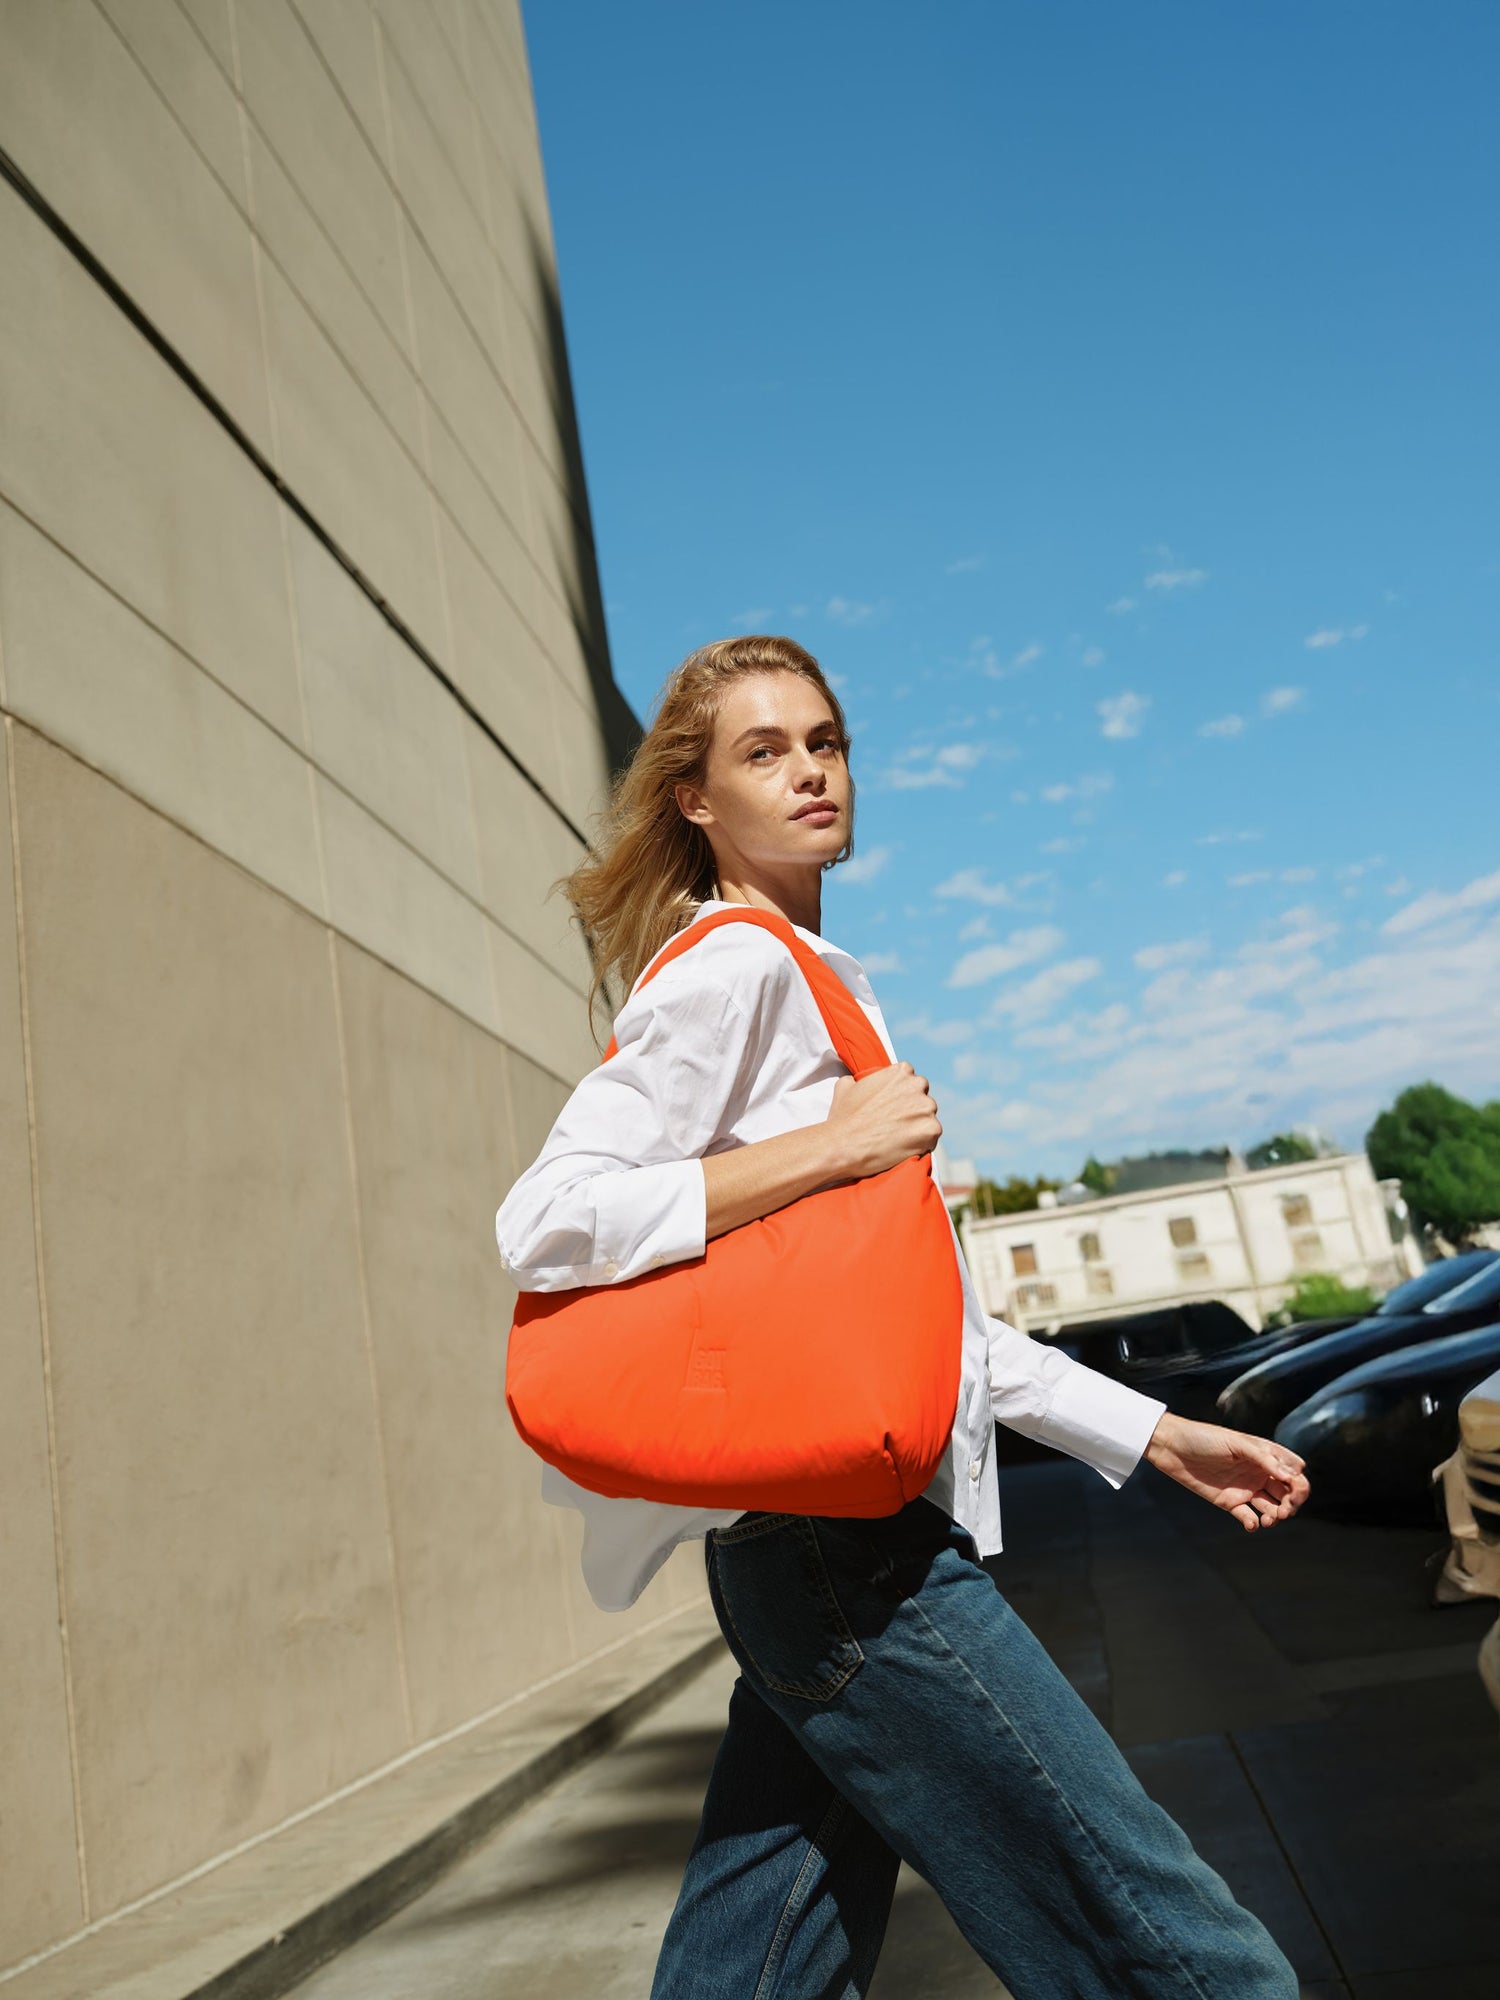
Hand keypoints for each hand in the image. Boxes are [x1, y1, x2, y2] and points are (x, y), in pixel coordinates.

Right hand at [824, 1062, 940, 1178]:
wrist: (843, 1145)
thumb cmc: (843, 1119)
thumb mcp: (845, 1087)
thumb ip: (857, 1079)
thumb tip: (855, 1080)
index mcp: (902, 1071)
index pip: (911, 1083)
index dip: (903, 1099)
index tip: (893, 1110)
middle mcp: (918, 1084)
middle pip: (923, 1100)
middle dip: (913, 1112)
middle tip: (895, 1126)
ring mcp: (927, 1107)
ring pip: (928, 1119)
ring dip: (917, 1128)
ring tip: (897, 1139)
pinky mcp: (932, 1130)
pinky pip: (932, 1137)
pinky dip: (922, 1144)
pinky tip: (903, 1148)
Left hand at [1143, 1412, 1309, 1532]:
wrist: (1171, 1447)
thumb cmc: (1203, 1437)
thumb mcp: (1235, 1442)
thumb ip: (1263, 1458)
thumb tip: (1290, 1475)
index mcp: (1264, 1454)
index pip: (1293, 1471)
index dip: (1299, 1482)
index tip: (1293, 1488)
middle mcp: (1258, 1472)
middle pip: (1287, 1492)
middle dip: (1292, 1503)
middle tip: (1285, 1510)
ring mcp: (1244, 1488)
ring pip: (1272, 1507)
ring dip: (1276, 1516)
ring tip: (1269, 1520)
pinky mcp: (1229, 1502)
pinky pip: (1248, 1517)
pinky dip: (1253, 1523)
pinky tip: (1251, 1523)